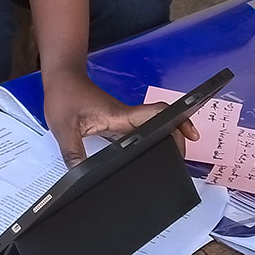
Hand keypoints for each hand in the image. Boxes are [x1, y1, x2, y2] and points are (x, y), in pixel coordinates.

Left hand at [42, 67, 196, 166]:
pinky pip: (135, 133)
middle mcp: (125, 116)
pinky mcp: (116, 122)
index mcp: (118, 115)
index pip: (156, 114)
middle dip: (176, 137)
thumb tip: (79, 177)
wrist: (62, 78)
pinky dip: (144, 143)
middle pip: (159, 124)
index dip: (177, 121)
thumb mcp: (64, 128)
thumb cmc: (64, 95)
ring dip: (161, 140)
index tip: (192, 133)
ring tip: (170, 161)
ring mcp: (122, 119)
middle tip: (182, 158)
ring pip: (149, 130)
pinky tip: (144, 156)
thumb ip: (73, 153)